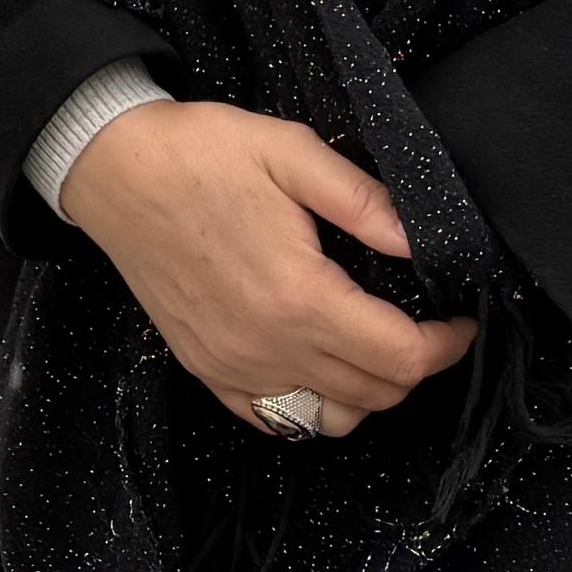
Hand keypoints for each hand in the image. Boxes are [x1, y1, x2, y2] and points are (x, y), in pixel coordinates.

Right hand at [53, 100, 473, 435]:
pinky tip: (317, 362)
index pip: (402, 357)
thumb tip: (422, 242)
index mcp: (299, 296)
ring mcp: (233, 366)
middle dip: (416, 364)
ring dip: (369, 391)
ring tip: (375, 343)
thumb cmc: (198, 154)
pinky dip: (312, 406)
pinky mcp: (206, 369)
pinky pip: (276, 420)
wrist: (111, 170)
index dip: (448, 344)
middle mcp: (268, 346)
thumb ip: (363, 201)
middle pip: (376, 395)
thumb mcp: (290, 152)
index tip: (461, 318)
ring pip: (332, 418)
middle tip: (424, 321)